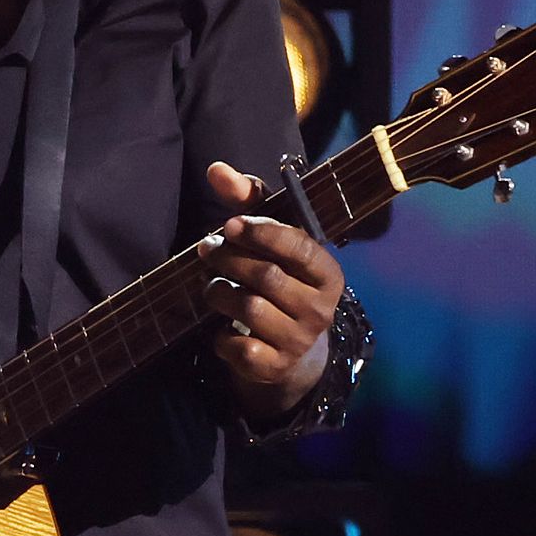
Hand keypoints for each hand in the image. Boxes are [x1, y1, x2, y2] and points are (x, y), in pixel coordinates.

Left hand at [197, 161, 345, 417]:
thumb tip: (215, 169)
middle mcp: (321, 309)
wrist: (288, 348)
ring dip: (219, 292)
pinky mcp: (275, 367)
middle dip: (229, 258)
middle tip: (207, 250)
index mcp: (328, 273)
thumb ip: (248, 202)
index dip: (261, 233)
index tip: (230, 224)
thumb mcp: (270, 239)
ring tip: (211, 285)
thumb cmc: (277, 277)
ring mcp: (299, 341)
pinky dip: (220, 336)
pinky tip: (220, 326)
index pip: (300, 247)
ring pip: (248, 308)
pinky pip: (237, 347)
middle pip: (266, 276)